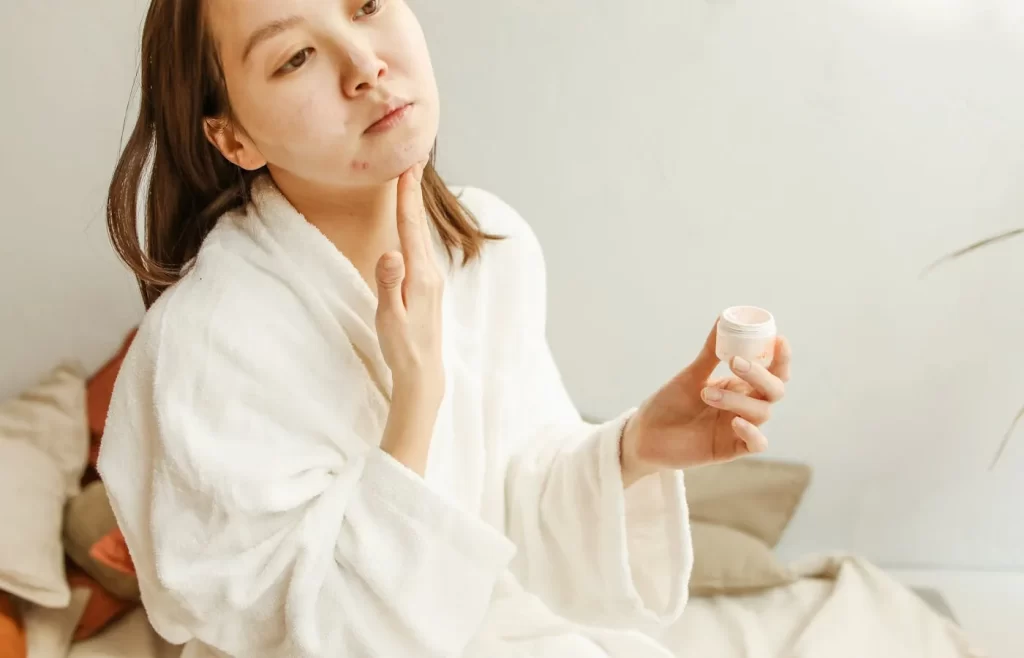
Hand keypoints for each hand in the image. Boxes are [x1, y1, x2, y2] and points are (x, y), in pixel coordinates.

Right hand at [375, 162, 444, 472]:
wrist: (423, 371)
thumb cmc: (402, 346)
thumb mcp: (390, 316)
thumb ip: (389, 282)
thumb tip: (390, 252)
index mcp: (420, 275)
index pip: (411, 227)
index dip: (406, 196)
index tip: (406, 167)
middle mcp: (430, 272)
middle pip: (419, 225)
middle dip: (413, 193)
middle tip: (412, 161)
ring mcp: (431, 279)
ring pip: (421, 234)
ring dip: (415, 207)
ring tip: (411, 183)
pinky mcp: (428, 286)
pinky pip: (420, 246)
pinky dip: (415, 227)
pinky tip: (412, 222)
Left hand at [619, 321, 791, 486]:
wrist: (646, 433)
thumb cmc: (669, 403)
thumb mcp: (691, 375)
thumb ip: (711, 352)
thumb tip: (723, 318)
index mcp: (739, 385)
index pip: (772, 371)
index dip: (781, 357)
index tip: (778, 338)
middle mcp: (744, 406)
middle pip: (774, 390)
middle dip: (760, 375)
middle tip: (735, 362)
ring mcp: (739, 428)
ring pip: (761, 413)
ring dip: (737, 400)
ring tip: (705, 393)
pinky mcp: (732, 449)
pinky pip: (756, 444)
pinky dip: (752, 433)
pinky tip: (736, 422)